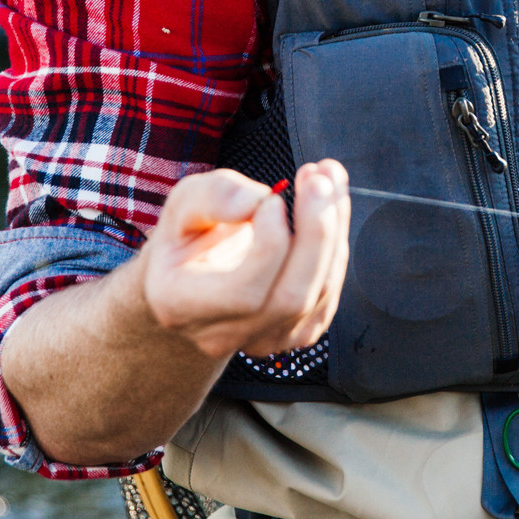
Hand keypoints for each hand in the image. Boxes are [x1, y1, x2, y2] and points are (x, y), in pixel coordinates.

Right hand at [141, 161, 350, 358]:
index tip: (272, 199)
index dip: (270, 244)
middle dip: (315, 232)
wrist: (195, 279)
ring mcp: (264, 340)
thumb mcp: (182, 205)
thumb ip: (212, 197)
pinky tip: (329, 207)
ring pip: (319, 291)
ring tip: (327, 178)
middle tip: (319, 179)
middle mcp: (224, 334)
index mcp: (182, 305)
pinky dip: (336, 243)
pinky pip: (329, 291)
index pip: (243, 293)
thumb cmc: (187, 240)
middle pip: (291, 297)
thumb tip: (255, 201)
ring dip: (333, 228)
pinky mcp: (297, 333)